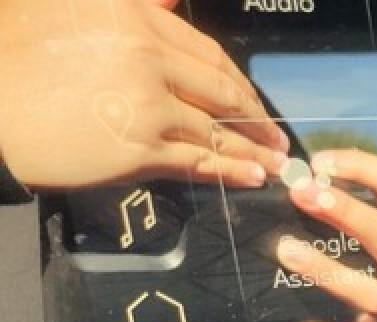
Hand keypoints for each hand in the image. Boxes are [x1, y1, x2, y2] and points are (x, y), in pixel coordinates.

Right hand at [0, 0, 285, 191]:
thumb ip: (132, 7)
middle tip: (278, 134)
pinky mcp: (138, 149)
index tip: (253, 96)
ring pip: (217, 130)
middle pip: (222, 91)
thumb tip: (171, 2)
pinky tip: (253, 177)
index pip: (207, 52)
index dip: (238, 80)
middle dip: (257, 116)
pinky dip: (232, 171)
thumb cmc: (17, 53)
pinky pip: (198, 162)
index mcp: (133, 18)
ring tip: (276, 162)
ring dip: (254, 149)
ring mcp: (146, 106)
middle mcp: (147, 58)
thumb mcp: (67, 7)